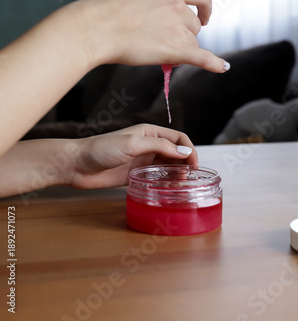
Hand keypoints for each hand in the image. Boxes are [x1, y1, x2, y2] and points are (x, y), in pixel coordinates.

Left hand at [65, 124, 197, 189]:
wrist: (77, 165)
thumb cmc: (101, 149)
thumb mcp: (132, 144)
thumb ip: (159, 147)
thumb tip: (185, 152)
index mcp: (149, 133)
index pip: (178, 138)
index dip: (189, 150)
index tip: (194, 166)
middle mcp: (148, 145)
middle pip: (175, 153)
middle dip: (185, 164)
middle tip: (188, 180)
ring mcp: (142, 160)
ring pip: (168, 166)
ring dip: (177, 174)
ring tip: (181, 187)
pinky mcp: (136, 174)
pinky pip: (156, 177)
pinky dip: (165, 182)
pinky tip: (168, 190)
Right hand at [68, 0, 229, 72]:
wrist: (95, 27)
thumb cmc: (106, 12)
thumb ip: (155, 5)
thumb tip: (160, 22)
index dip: (205, 9)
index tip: (204, 17)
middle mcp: (179, 6)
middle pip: (194, 26)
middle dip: (183, 35)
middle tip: (161, 43)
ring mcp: (178, 28)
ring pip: (191, 43)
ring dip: (180, 49)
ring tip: (154, 51)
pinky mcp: (175, 50)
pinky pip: (202, 58)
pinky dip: (215, 63)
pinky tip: (223, 67)